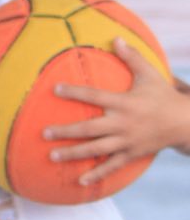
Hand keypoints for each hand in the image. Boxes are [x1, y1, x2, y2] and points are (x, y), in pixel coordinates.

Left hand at [45, 37, 189, 182]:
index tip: (55, 89)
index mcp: (125, 102)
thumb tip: (116, 38)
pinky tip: (80, 181)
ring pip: (96, 149)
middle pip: (90, 129)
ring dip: (73, 154)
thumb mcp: (150, 75)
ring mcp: (127, 141)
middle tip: (44, 132)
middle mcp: (123, 123)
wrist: (186, 122)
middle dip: (66, 132)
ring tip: (51, 156)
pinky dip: (97, 175)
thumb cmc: (162, 96)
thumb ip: (132, 57)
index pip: (95, 96)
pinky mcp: (132, 154)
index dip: (75, 92)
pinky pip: (112, 166)